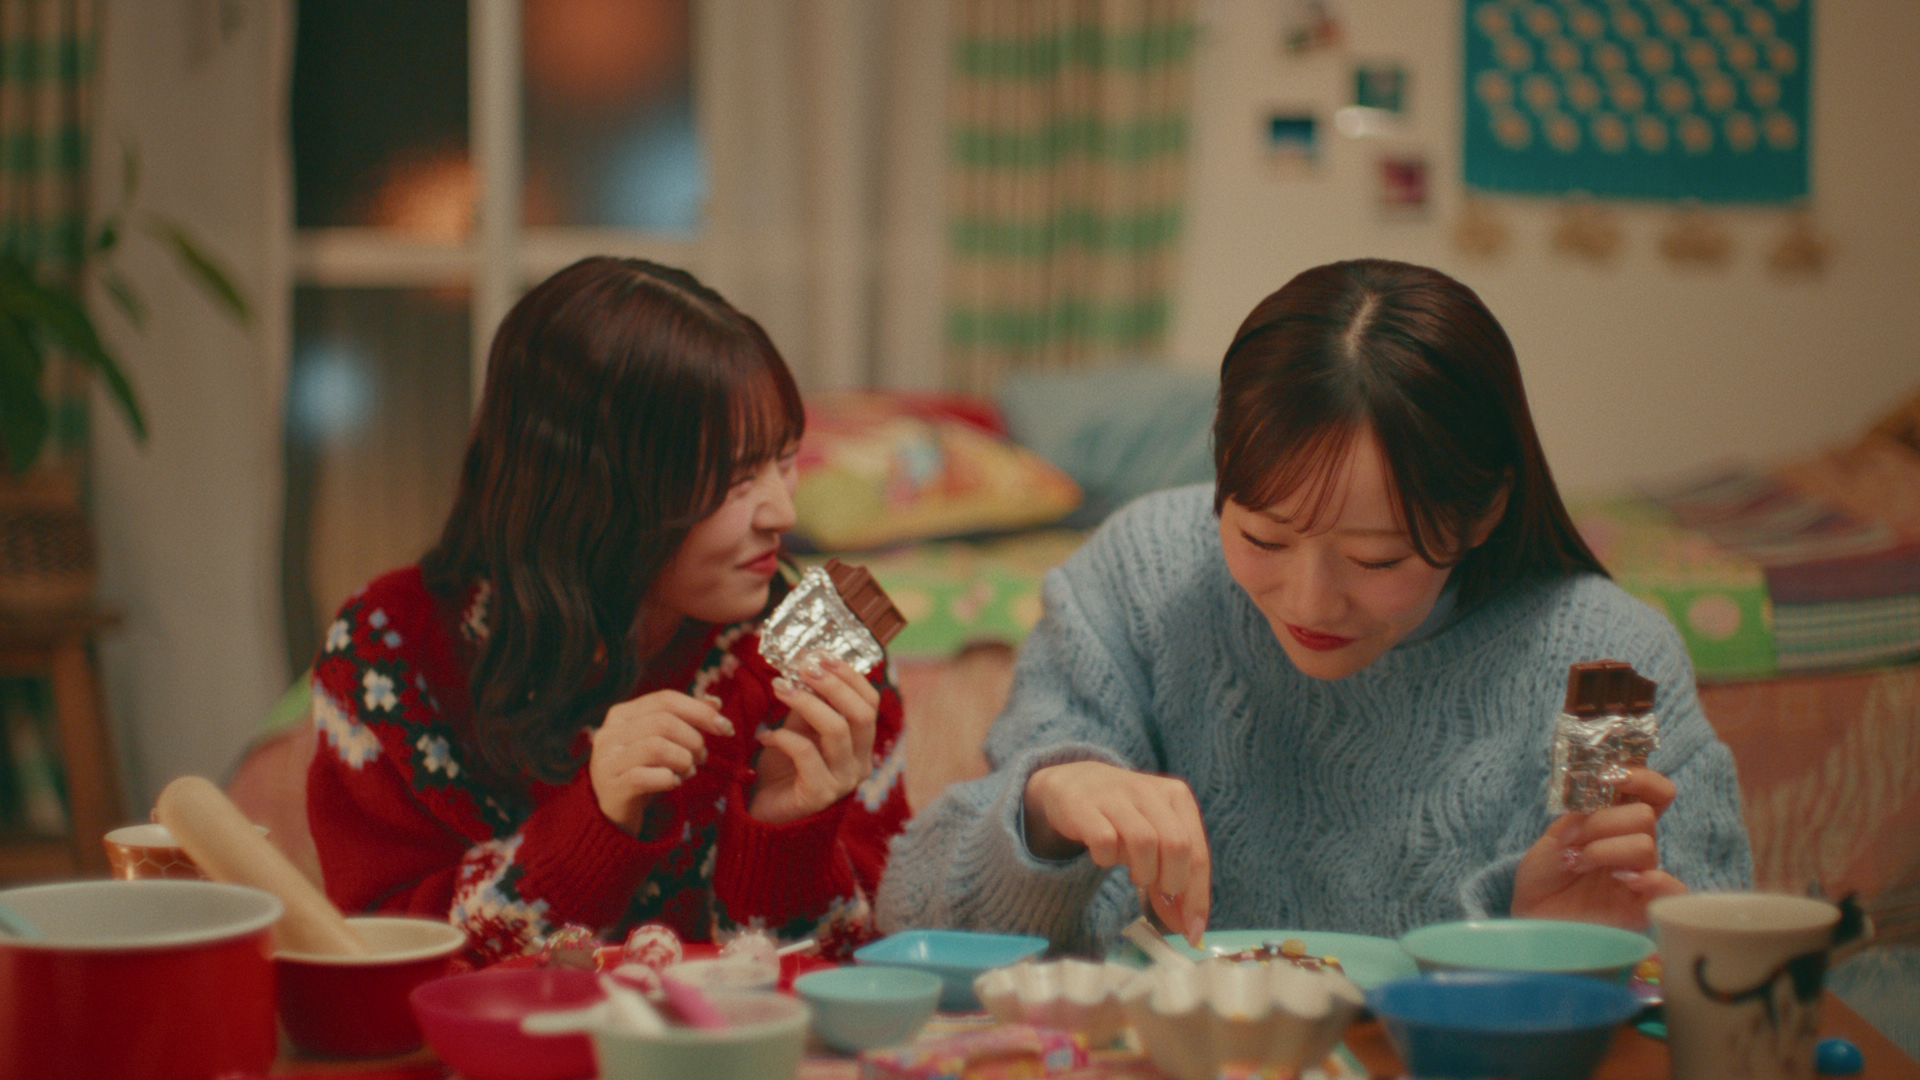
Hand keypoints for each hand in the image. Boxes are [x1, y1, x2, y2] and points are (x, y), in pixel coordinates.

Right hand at [590, 690, 734, 834]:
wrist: (614, 812)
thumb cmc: (645, 770)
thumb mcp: (664, 741)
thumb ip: (687, 719)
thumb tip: (715, 702)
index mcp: (622, 714)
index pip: (666, 699)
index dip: (701, 711)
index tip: (727, 729)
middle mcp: (609, 733)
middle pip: (664, 723)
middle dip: (694, 740)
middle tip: (702, 758)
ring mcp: (606, 760)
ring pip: (656, 747)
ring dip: (683, 761)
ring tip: (688, 771)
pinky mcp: (611, 787)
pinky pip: (644, 777)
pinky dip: (668, 779)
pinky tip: (673, 784)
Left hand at [749, 652, 880, 823]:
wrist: (765, 813)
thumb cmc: (784, 768)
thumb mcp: (798, 728)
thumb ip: (809, 704)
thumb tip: (809, 665)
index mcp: (861, 744)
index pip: (871, 702)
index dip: (849, 675)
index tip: (820, 655)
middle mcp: (859, 763)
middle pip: (861, 713)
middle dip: (833, 684)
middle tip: (804, 666)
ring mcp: (842, 781)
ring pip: (837, 730)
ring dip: (807, 702)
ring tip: (781, 689)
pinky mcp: (819, 795)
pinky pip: (806, 755)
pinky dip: (783, 738)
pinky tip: (765, 737)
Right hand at [1023, 761, 1210, 946]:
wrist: (1075, 782)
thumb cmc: (1125, 818)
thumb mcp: (1156, 838)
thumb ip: (1174, 878)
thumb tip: (1188, 928)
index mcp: (1178, 797)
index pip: (1198, 852)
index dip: (1197, 897)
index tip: (1191, 931)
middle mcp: (1150, 791)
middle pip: (1176, 846)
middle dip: (1171, 883)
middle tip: (1158, 893)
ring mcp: (1116, 796)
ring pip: (1143, 842)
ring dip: (1142, 872)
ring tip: (1135, 874)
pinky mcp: (1084, 806)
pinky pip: (1104, 840)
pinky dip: (1107, 858)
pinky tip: (1106, 857)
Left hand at [1513, 767, 1687, 928]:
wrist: (1533, 918)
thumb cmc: (1545, 878)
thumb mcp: (1552, 839)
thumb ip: (1579, 816)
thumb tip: (1603, 796)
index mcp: (1615, 823)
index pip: (1651, 792)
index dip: (1641, 776)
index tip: (1610, 776)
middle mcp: (1633, 846)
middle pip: (1644, 814)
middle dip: (1602, 822)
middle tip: (1573, 841)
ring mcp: (1642, 875)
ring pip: (1645, 845)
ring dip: (1604, 850)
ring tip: (1578, 864)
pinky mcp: (1645, 906)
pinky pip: (1673, 888)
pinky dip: (1652, 880)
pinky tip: (1622, 882)